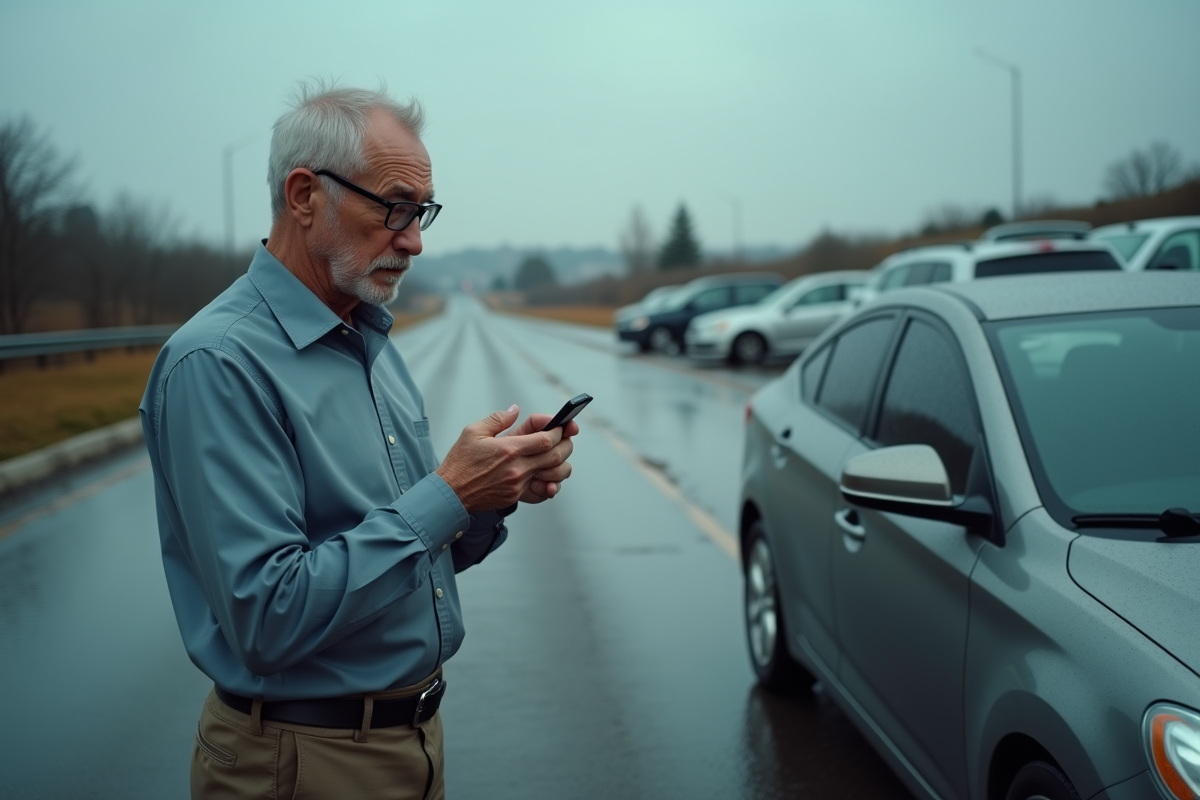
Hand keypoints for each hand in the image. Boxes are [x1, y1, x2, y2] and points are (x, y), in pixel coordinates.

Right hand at [435, 406, 575, 511]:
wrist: (450, 493)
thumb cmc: (460, 463)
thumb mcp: (473, 432)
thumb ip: (498, 419)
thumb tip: (514, 410)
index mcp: (509, 449)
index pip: (546, 440)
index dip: (558, 431)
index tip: (560, 426)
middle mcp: (517, 469)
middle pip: (556, 457)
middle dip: (566, 445)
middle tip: (566, 439)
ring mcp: (518, 485)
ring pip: (553, 475)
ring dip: (561, 465)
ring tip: (559, 457)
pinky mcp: (515, 497)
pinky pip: (541, 491)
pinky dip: (549, 483)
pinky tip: (547, 476)